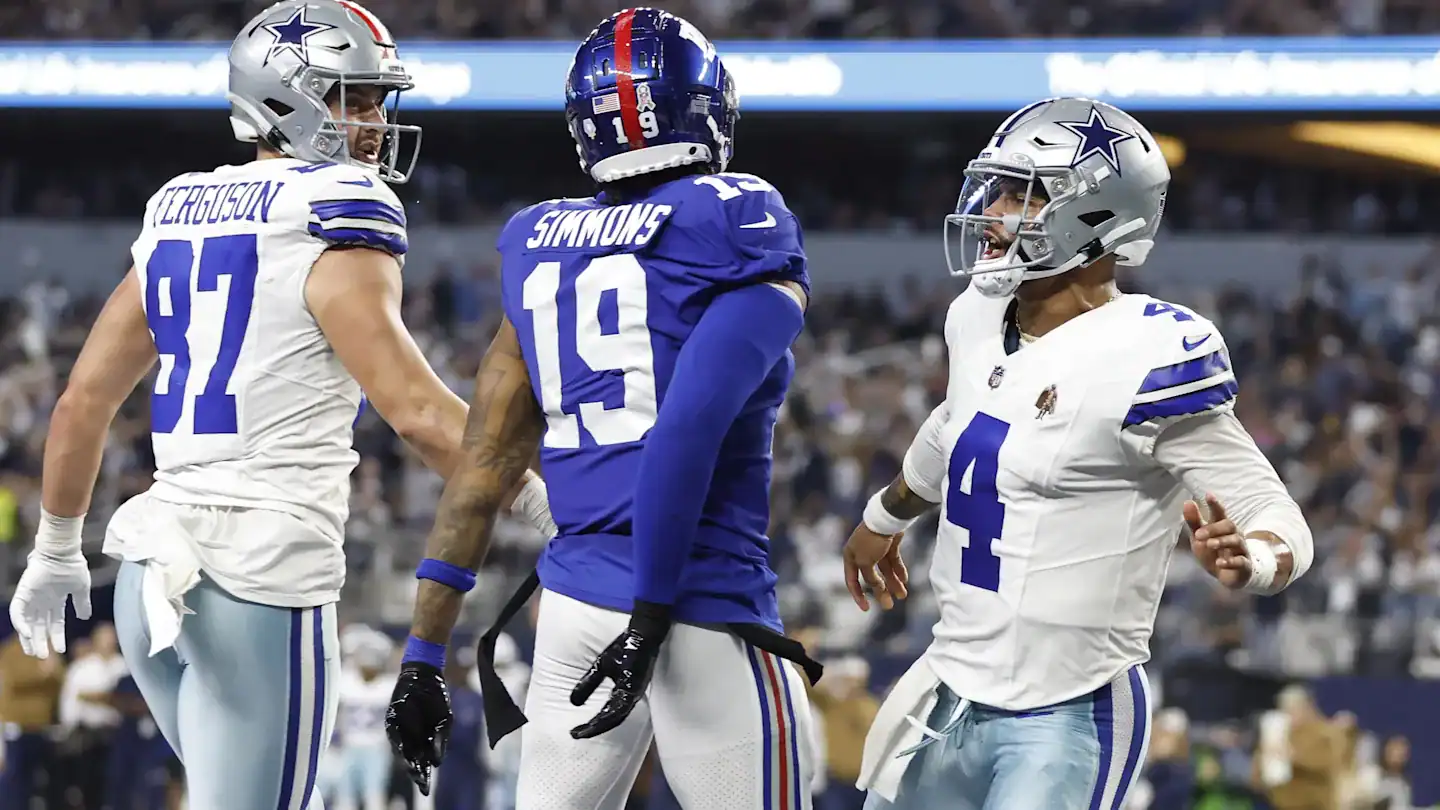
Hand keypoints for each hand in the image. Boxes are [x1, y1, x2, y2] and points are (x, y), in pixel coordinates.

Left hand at [9, 549, 91, 658]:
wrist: (63, 552)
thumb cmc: (73, 566)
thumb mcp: (81, 588)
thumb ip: (82, 603)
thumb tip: (85, 618)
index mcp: (56, 601)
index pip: (54, 624)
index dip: (56, 636)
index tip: (60, 650)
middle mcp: (42, 602)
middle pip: (39, 627)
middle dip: (41, 642)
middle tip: (43, 657)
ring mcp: (31, 599)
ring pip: (27, 623)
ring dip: (29, 638)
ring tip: (33, 652)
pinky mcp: (22, 594)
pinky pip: (18, 612)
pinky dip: (20, 624)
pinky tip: (26, 634)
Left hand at [386, 662, 451, 795]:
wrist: (425, 676)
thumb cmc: (437, 699)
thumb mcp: (446, 721)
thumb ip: (442, 742)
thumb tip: (436, 763)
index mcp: (425, 742)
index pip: (423, 764)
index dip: (423, 777)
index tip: (425, 790)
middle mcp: (411, 739)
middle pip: (411, 760)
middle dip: (414, 772)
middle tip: (418, 782)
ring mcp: (400, 730)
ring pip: (400, 750)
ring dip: (405, 761)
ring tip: (411, 770)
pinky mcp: (391, 720)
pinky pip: (393, 734)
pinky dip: (398, 742)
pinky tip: (403, 751)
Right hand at [569, 602, 670, 739]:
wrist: (642, 633)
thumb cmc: (625, 649)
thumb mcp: (601, 668)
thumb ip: (589, 684)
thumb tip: (573, 702)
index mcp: (623, 694)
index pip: (608, 715)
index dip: (593, 725)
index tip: (575, 732)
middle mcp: (630, 697)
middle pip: (612, 720)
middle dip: (593, 730)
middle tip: (575, 735)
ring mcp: (634, 692)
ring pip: (616, 717)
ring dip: (599, 726)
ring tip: (581, 732)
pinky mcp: (635, 686)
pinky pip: (622, 706)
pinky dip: (609, 715)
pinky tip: (597, 720)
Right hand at [843, 523, 908, 610]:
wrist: (888, 517)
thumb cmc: (871, 539)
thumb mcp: (866, 562)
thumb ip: (870, 577)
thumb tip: (877, 587)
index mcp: (850, 556)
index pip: (852, 581)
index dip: (858, 596)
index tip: (866, 609)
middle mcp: (861, 553)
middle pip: (871, 578)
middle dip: (881, 592)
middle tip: (889, 607)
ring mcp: (876, 548)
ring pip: (884, 571)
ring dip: (893, 583)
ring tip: (902, 596)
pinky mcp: (889, 544)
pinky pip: (893, 561)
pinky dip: (898, 570)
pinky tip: (904, 580)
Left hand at [1184, 493, 1249, 588]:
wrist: (1226, 576)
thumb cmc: (1213, 552)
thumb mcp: (1199, 537)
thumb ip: (1194, 521)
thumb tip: (1187, 501)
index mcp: (1221, 527)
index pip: (1220, 513)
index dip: (1215, 504)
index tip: (1208, 495)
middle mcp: (1234, 535)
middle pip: (1229, 525)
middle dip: (1214, 528)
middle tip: (1198, 535)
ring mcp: (1240, 550)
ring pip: (1236, 541)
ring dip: (1222, 541)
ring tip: (1209, 544)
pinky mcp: (1244, 565)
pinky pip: (1241, 561)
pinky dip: (1231, 562)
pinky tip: (1220, 562)